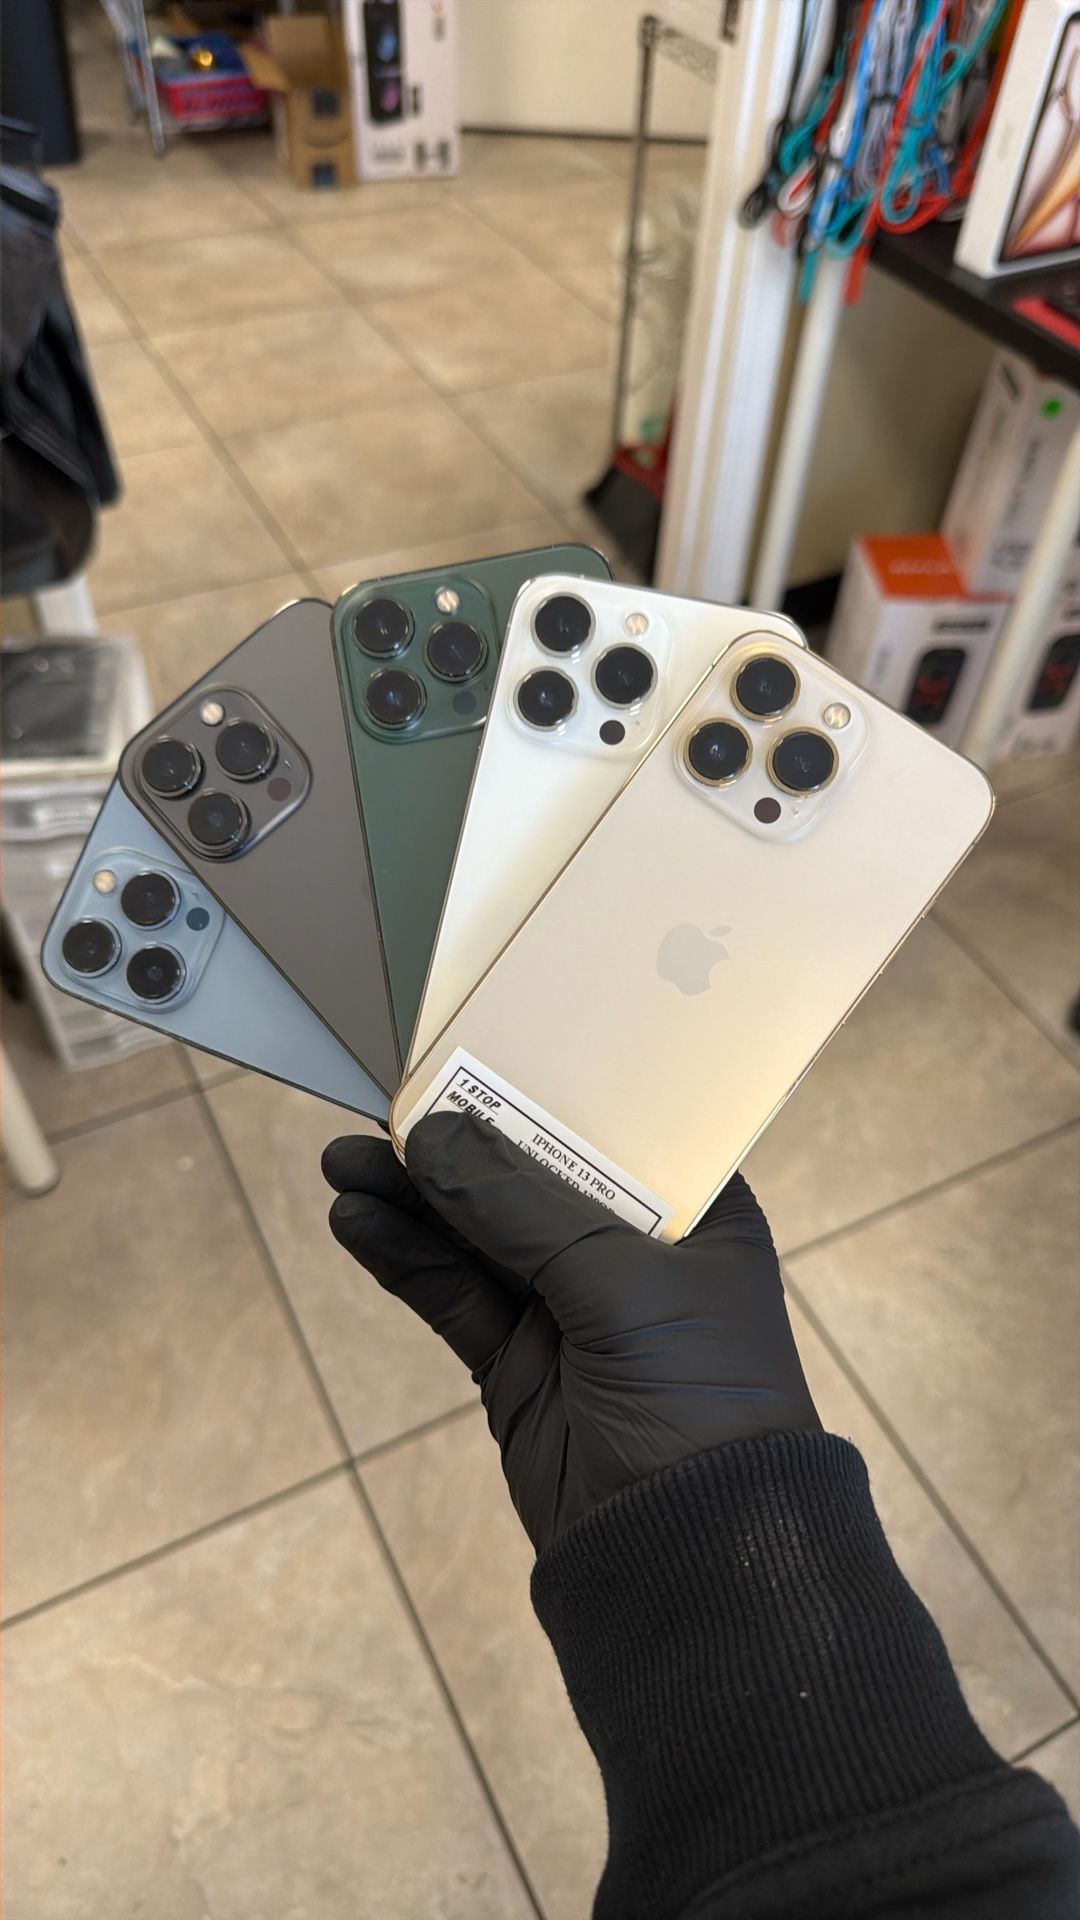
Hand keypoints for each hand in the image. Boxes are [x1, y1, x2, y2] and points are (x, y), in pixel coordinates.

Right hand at [323, 1113, 818, 1552]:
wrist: (691, 1563)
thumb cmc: (699, 1401)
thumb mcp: (620, 1287)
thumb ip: (522, 1210)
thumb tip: (433, 1134)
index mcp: (698, 1216)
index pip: (616, 1128)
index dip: (546, 1085)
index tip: (469, 1045)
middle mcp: (636, 1253)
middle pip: (532, 1175)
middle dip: (457, 1143)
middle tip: (380, 1104)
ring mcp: (572, 1310)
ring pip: (479, 1236)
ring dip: (414, 1199)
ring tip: (344, 1160)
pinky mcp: (519, 1365)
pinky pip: (454, 1297)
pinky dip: (406, 1260)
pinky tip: (358, 1223)